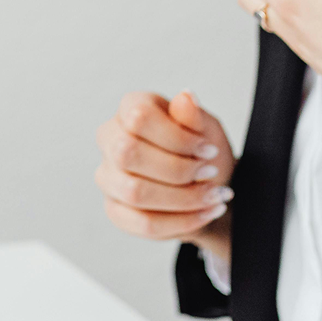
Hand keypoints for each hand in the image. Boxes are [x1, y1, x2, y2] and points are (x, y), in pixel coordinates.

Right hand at [95, 90, 235, 262]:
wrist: (207, 185)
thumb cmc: (201, 150)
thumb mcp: (206, 128)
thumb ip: (193, 115)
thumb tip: (185, 97)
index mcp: (129, 109)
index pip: (138, 118)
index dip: (176, 137)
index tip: (209, 150)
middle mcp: (110, 140)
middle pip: (128, 153)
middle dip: (178, 169)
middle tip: (210, 173)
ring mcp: (108, 176)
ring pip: (134, 192)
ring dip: (183, 198)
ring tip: (213, 196)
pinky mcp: (115, 210)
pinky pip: (143, 223)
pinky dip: (181, 221)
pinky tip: (204, 213)